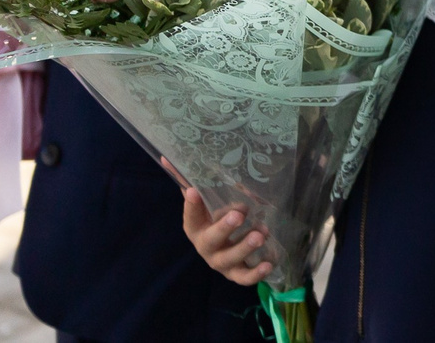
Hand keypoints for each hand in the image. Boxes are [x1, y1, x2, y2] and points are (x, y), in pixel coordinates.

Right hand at [177, 169, 273, 285]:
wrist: (225, 247)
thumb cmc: (216, 218)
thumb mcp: (208, 200)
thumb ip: (193, 181)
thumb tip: (166, 156)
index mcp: (196, 228)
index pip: (190, 217)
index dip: (191, 206)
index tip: (193, 191)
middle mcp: (206, 247)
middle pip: (211, 240)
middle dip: (225, 228)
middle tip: (240, 213)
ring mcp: (221, 262)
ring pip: (229, 260)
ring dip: (245, 247)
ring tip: (261, 234)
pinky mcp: (237, 273)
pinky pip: (244, 278)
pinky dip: (256, 273)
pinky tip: (269, 263)